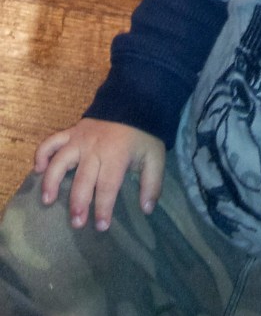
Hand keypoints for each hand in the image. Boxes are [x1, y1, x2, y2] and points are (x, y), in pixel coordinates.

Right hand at [34, 118, 164, 230]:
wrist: (135, 101)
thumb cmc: (143, 134)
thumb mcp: (155, 157)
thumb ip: (152, 183)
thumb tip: (146, 209)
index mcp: (117, 154)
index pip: (107, 186)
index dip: (103, 208)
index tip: (101, 226)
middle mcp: (95, 147)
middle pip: (83, 179)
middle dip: (78, 203)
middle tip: (76, 223)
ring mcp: (80, 138)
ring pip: (60, 161)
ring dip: (52, 181)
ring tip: (47, 200)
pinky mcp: (71, 131)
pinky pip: (51, 142)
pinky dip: (42, 154)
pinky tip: (37, 170)